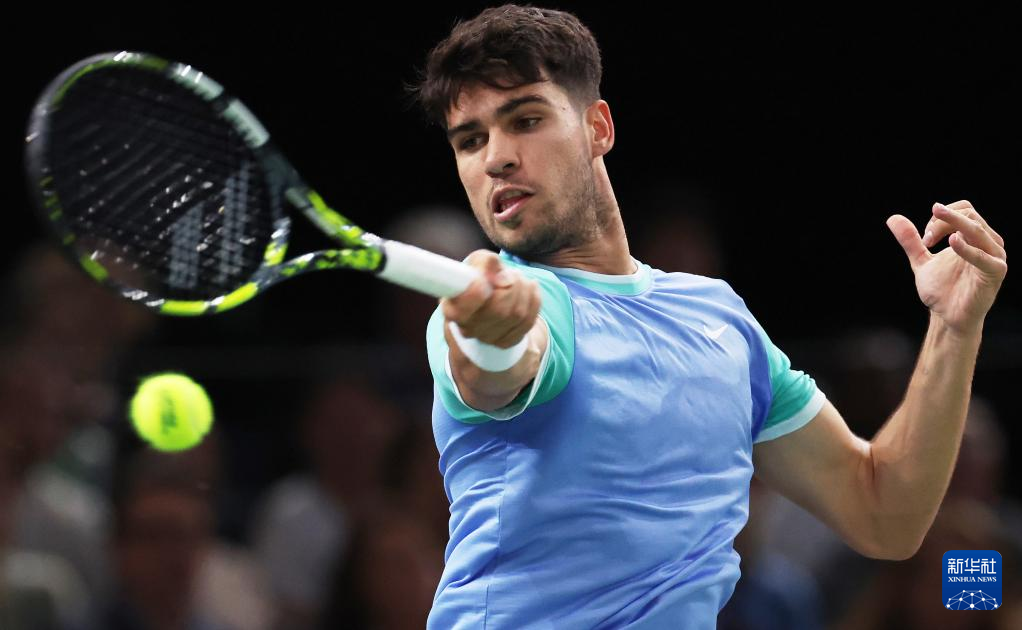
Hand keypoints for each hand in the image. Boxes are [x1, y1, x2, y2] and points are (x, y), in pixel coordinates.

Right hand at [440, 250, 540, 347]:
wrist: (487, 298)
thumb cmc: (478, 277)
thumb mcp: (477, 262)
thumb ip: (486, 262)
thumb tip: (502, 277)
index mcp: (453, 309)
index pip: (462, 311)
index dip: (475, 294)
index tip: (483, 280)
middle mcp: (468, 329)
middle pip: (499, 311)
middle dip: (512, 286)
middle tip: (512, 273)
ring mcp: (488, 338)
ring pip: (518, 314)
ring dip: (524, 290)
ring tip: (519, 279)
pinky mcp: (507, 342)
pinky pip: (529, 321)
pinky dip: (533, 300)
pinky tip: (529, 289)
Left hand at [887, 200, 1006, 336]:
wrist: (947, 317)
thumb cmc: (941, 290)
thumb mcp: (921, 261)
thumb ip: (910, 241)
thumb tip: (893, 218)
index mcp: (974, 237)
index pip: (964, 208)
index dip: (942, 216)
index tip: (925, 237)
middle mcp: (988, 242)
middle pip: (969, 215)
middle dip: (942, 222)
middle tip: (925, 241)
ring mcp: (994, 256)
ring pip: (977, 229)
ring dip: (952, 227)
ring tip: (930, 240)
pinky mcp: (996, 272)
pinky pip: (985, 256)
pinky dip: (968, 248)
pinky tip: (952, 242)